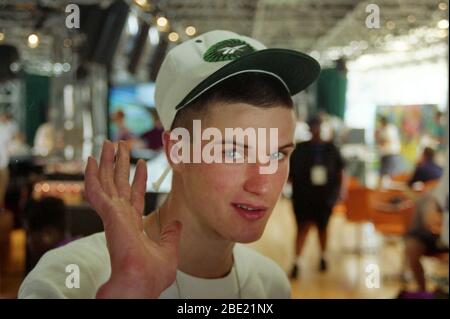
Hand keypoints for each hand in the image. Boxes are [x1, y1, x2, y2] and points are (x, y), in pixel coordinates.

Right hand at [84, 140, 181, 297]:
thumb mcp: (168, 248)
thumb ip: (171, 234)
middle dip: (119, 163)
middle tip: (119, 144)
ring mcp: (113, 214)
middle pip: (118, 183)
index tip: (141, 163)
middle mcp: (121, 216)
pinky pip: (95, 190)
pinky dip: (91, 174)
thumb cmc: (153, 273)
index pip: (135, 195)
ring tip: (107, 143)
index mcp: (133, 224)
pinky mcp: (108, 213)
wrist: (142, 282)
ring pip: (106, 181)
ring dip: (106, 162)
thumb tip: (177, 223)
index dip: (138, 178)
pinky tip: (90, 159)